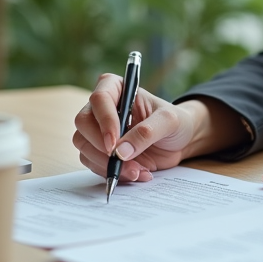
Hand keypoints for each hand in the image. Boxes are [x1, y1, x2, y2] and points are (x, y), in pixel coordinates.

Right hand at [73, 73, 196, 182]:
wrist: (178, 142)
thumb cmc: (175, 122)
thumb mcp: (169, 121)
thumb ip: (147, 132)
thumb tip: (121, 151)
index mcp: (117, 88)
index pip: (100, 98)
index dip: (105, 121)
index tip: (115, 143)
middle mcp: (102, 107)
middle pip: (83, 123)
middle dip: (101, 147)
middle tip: (124, 161)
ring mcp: (98, 130)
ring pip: (84, 146)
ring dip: (107, 164)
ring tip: (137, 171)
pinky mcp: (100, 151)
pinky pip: (93, 163)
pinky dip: (112, 173)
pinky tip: (135, 173)